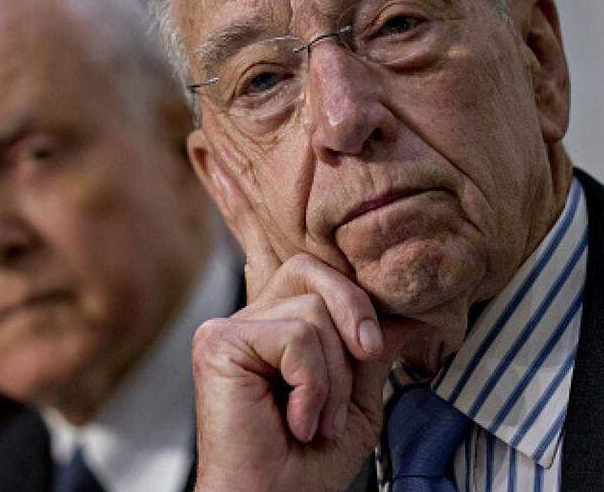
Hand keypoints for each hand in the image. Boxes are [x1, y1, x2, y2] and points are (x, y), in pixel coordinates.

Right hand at [192, 162, 422, 491]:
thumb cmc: (309, 458)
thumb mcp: (357, 390)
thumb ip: (368, 339)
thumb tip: (398, 308)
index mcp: (274, 319)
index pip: (262, 244)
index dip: (233, 192)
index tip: (205, 144)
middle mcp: (247, 312)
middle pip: (321, 270)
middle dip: (354, 326)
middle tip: (344, 387)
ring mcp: (228, 323)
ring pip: (318, 308)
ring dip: (334, 376)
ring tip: (309, 415)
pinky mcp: (219, 340)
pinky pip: (300, 336)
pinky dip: (315, 384)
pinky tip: (292, 416)